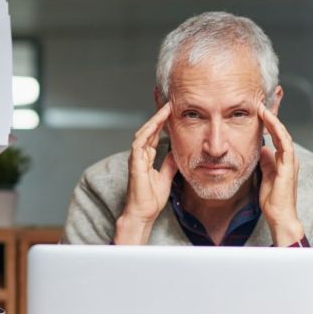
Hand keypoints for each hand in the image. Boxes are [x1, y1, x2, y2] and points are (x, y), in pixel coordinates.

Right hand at [115, 102, 177, 243]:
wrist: (143, 213)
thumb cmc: (151, 199)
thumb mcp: (167, 176)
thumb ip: (170, 163)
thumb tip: (177, 151)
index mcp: (147, 157)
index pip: (154, 134)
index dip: (162, 122)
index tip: (172, 109)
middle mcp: (140, 154)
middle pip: (149, 129)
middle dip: (158, 115)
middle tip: (168, 100)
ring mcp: (136, 158)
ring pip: (144, 132)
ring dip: (155, 119)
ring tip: (166, 107)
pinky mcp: (134, 162)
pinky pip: (139, 142)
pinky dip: (147, 132)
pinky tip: (156, 123)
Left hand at [258, 103, 303, 245]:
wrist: (280, 217)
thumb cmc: (273, 201)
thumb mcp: (266, 176)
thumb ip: (266, 162)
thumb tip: (263, 149)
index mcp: (283, 160)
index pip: (276, 135)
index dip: (270, 120)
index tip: (262, 106)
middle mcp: (289, 157)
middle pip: (281, 129)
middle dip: (274, 112)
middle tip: (268, 96)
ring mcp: (290, 160)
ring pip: (283, 132)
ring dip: (273, 118)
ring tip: (263, 105)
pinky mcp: (289, 165)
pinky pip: (284, 142)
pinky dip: (276, 129)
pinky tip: (268, 118)